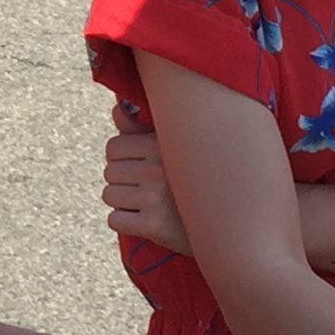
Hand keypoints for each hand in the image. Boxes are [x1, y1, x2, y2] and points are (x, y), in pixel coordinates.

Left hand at [101, 113, 190, 255]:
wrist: (225, 224)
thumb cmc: (193, 181)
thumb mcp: (173, 149)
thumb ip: (140, 128)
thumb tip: (117, 109)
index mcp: (163, 145)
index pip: (113, 147)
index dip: (122, 159)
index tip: (140, 168)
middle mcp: (158, 168)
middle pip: (109, 172)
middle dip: (123, 181)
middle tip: (147, 189)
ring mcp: (155, 198)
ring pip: (109, 195)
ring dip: (123, 202)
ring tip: (149, 204)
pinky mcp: (154, 225)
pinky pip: (114, 220)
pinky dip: (125, 223)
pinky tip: (147, 221)